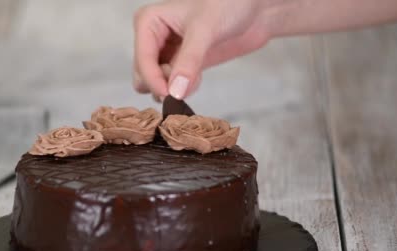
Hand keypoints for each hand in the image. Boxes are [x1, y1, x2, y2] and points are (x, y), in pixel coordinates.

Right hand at [133, 0, 271, 100]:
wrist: (255, 8)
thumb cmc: (229, 4)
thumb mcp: (205, 30)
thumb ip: (189, 61)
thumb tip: (175, 91)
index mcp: (149, 22)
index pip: (142, 60)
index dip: (153, 80)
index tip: (169, 95)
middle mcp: (153, 38)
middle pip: (142, 75)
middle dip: (161, 85)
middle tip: (183, 86)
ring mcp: (167, 52)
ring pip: (155, 83)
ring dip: (172, 88)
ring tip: (194, 78)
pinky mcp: (182, 64)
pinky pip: (172, 86)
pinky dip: (183, 89)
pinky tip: (198, 78)